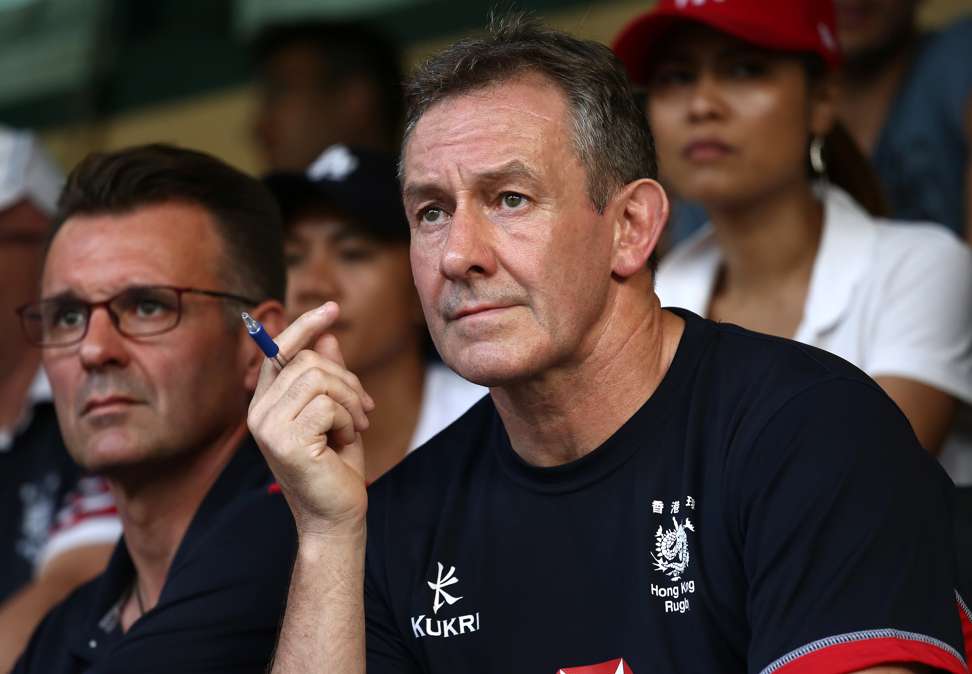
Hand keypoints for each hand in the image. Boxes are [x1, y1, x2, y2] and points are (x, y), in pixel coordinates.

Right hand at [248, 302, 374, 538]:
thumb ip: (329, 376)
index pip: (279, 350)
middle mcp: (259, 412)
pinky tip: (344, 441)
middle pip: (308, 362)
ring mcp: (267, 426)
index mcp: (267, 403)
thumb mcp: (338, 413)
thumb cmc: (337, 466)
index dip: (305, 325)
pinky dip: (347, 420)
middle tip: (363, 410)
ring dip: (350, 401)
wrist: (337, 515)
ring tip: (355, 426)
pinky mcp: (284, 440)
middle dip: (347, 380)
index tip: (332, 308)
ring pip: (319, 379)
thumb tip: (327, 337)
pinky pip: (326, 405)